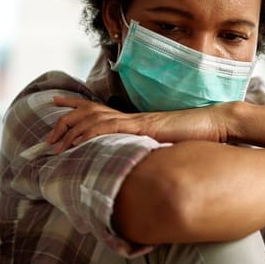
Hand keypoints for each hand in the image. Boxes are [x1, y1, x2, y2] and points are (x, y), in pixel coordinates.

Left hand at [46, 96, 228, 153]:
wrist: (217, 124)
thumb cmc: (197, 136)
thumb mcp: (168, 146)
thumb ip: (152, 151)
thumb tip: (141, 162)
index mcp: (136, 120)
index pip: (100, 109)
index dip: (76, 104)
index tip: (57, 101)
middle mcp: (132, 117)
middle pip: (91, 112)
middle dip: (66, 120)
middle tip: (48, 136)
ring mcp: (137, 121)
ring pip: (96, 120)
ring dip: (73, 131)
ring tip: (57, 143)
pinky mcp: (145, 127)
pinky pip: (114, 128)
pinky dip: (93, 133)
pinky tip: (79, 141)